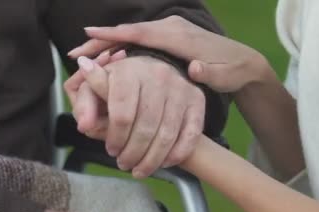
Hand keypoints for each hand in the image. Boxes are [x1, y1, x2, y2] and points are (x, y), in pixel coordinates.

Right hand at [68, 15, 270, 93]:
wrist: (243, 63)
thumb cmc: (231, 71)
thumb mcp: (223, 75)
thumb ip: (207, 73)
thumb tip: (193, 68)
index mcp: (180, 36)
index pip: (142, 33)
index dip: (115, 34)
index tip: (90, 33)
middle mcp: (171, 29)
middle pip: (130, 33)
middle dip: (101, 41)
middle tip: (75, 52)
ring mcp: (169, 32)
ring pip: (131, 37)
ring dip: (107, 45)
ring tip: (81, 56)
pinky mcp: (168, 40)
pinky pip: (138, 42)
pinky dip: (120, 48)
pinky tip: (105, 59)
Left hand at [69, 54, 206, 177]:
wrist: (154, 71)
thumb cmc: (119, 84)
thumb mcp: (93, 87)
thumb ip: (84, 104)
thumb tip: (84, 125)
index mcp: (129, 71)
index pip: (122, 114)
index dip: (115, 138)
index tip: (111, 150)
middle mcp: (158, 76)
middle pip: (145, 128)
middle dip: (132, 153)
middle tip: (123, 163)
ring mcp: (180, 88)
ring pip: (166, 135)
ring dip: (151, 160)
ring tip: (139, 170)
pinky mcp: (197, 100)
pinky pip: (190, 135)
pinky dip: (176, 154)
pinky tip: (163, 163)